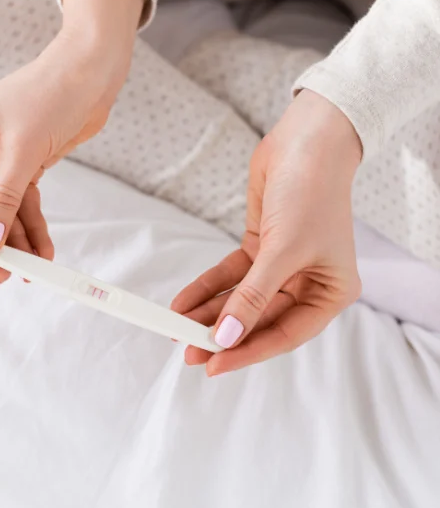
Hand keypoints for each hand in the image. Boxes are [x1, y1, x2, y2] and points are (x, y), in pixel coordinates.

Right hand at [0, 0, 144, 280]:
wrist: (93, 71)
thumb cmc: (52, 93)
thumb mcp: (23, 151)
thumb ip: (3, 200)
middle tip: (4, 272)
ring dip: (13, 238)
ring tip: (30, 269)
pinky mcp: (23, 163)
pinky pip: (21, 203)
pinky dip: (31, 226)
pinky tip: (42, 250)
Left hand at [171, 89, 363, 374]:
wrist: (304, 142)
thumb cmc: (310, 194)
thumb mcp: (283, 251)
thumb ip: (252, 297)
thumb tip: (227, 336)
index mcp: (330, 293)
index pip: (284, 334)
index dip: (248, 352)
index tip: (214, 365)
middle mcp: (308, 284)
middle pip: (258, 320)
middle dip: (222, 334)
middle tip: (187, 352)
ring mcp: (282, 268)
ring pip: (240, 301)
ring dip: (209, 314)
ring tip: (176, 330)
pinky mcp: (260, 249)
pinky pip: (229, 278)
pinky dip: (206, 288)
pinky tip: (182, 302)